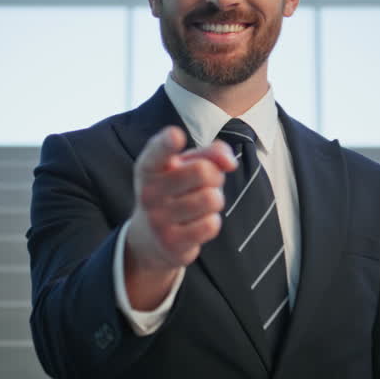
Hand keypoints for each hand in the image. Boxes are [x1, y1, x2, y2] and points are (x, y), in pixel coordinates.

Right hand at [124, 126, 236, 308]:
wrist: (150, 238)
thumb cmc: (174, 191)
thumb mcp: (185, 166)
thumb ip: (211, 153)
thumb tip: (230, 162)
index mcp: (149, 167)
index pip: (158, 151)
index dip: (168, 142)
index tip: (176, 135)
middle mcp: (149, 192)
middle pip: (203, 171)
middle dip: (215, 176)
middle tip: (206, 184)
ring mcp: (158, 219)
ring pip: (211, 199)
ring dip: (215, 200)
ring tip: (201, 204)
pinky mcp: (171, 242)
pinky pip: (211, 225)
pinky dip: (212, 222)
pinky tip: (198, 223)